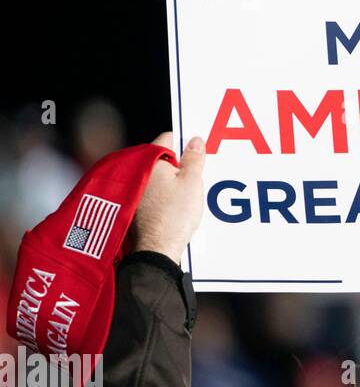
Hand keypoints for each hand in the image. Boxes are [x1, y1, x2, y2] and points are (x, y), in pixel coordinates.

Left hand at [131, 132, 206, 264]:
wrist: (157, 248)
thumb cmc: (174, 215)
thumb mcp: (192, 182)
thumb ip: (194, 158)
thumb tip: (195, 140)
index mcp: (149, 161)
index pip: (168, 138)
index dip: (185, 142)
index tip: (197, 151)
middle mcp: (136, 172)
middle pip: (163, 158)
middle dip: (180, 163)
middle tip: (196, 175)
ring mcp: (134, 189)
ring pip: (158, 175)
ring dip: (172, 180)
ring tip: (188, 194)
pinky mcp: (135, 205)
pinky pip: (153, 191)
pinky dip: (164, 194)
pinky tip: (176, 206)